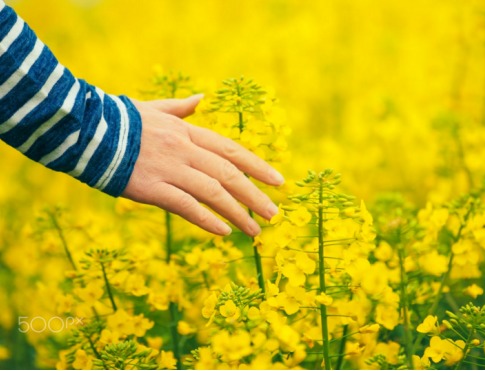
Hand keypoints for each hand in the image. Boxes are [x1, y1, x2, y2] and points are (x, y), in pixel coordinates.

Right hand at [122, 95, 283, 236]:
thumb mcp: (155, 109)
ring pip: (213, 193)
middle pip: (229, 174)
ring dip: (238, 213)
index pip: (231, 150)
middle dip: (255, 195)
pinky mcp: (151, 188)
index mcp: (187, 131)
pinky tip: (223, 232)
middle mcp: (184, 149)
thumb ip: (181, 107)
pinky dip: (206, 219)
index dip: (257, 166)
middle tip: (274, 214)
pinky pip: (185, 206)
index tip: (278, 181)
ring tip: (255, 230)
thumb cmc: (120, 120)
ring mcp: (169, 169)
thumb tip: (201, 97)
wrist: (84, 129)